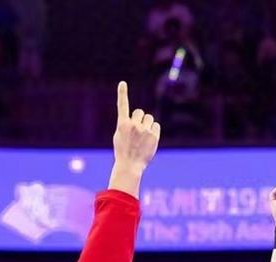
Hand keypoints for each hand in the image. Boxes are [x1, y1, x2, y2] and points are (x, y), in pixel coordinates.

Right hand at [110, 80, 159, 194]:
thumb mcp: (119, 136)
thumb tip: (136, 117)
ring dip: (148, 124)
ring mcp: (144, 130)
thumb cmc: (123, 151)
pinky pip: (156, 126)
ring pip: (149, 118)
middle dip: (140, 119)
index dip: (122, 93)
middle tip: (137, 131)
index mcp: (122, 124)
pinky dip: (154, 131)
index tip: (122, 83)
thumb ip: (126, 124)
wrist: (130, 165)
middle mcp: (133, 125)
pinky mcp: (154, 136)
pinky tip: (149, 140)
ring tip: (143, 137)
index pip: (122, 105)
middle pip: (140, 112)